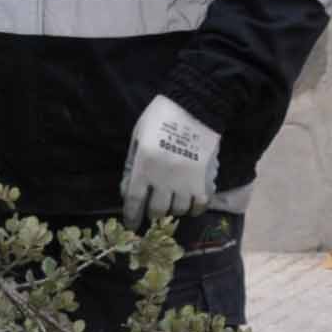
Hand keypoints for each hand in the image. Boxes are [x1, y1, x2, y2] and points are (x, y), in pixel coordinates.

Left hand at [119, 96, 220, 222]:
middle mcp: (164, 178)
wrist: (195, 107)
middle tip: (152, 211)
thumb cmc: (160, 118)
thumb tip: (127, 190)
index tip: (130, 224)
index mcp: (144, 165)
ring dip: (173, 210)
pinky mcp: (203, 179)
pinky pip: (199, 204)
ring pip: (178, 210)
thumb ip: (132, 164)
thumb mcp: (137, 137)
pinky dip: (194, 209)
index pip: (134, 200)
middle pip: (157, 210)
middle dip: (152, 214)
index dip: (131, 216)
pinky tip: (190, 205)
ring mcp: (185, 180)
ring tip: (171, 204)